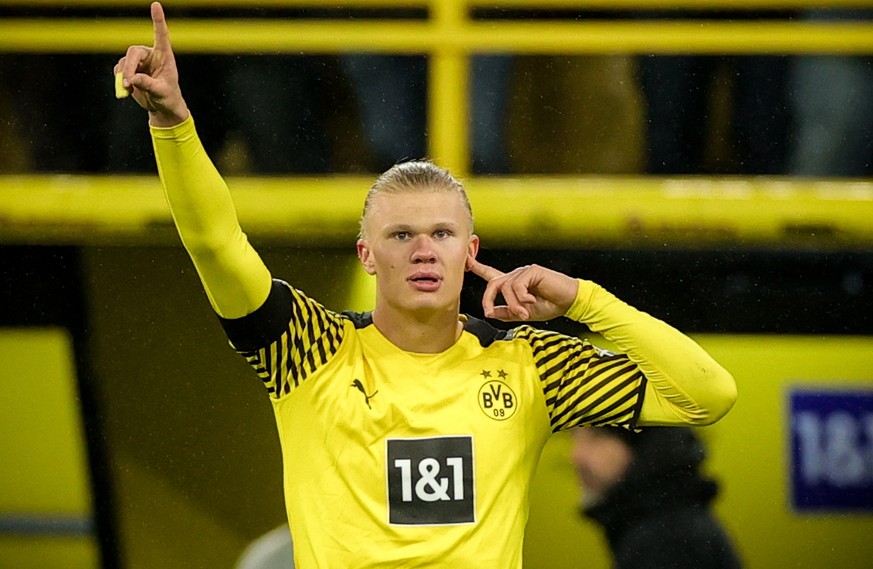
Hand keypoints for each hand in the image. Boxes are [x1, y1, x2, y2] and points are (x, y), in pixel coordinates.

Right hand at [113, 2, 187, 126]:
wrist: (161, 106)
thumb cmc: (168, 97)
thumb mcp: (161, 92)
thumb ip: (148, 85)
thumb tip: (132, 79)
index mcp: (164, 56)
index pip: (161, 35)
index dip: (158, 20)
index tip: (156, 5)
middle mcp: (150, 55)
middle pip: (133, 52)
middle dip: (129, 67)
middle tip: (128, 83)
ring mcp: (138, 61)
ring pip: (124, 62)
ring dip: (124, 76)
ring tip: (130, 89)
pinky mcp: (129, 69)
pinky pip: (119, 70)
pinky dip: (120, 79)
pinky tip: (128, 88)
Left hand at [467, 259, 578, 321]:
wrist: (569, 302)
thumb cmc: (550, 305)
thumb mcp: (523, 314)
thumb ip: (506, 313)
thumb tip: (490, 313)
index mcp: (513, 285)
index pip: (491, 274)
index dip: (477, 267)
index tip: (465, 260)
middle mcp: (516, 276)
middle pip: (493, 283)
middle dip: (488, 299)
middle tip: (490, 313)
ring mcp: (524, 272)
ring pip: (506, 288)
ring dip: (513, 305)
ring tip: (524, 313)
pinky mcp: (532, 271)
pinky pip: (517, 286)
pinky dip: (522, 298)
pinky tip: (532, 301)